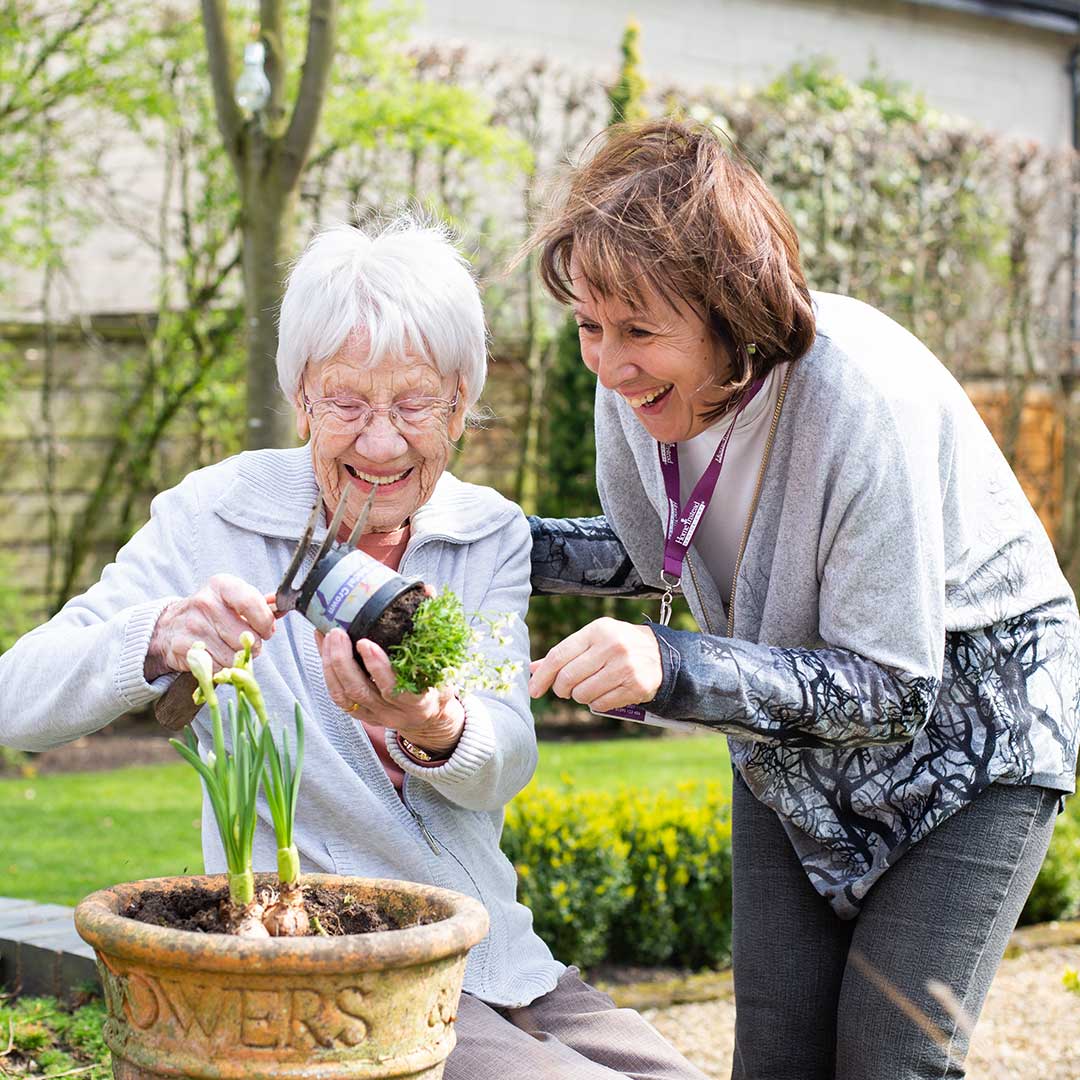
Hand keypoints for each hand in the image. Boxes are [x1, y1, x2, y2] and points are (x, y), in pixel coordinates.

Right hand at [145, 575, 277, 680]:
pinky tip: (215, 656)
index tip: (267, 630)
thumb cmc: (211, 612)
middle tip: (245, 641)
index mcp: (222, 585)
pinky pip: (217, 668)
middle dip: (252, 645)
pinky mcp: (184, 648)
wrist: (170, 626)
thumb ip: (261, 604)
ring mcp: (193, 626)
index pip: (253, 604)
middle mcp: (205, 603)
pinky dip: (221, 668)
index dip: (266, 623)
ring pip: (233, 657)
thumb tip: (283, 607)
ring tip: (229, 648)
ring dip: (237, 659)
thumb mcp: (234, 598)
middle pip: (246, 637)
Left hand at [317, 628, 464, 754]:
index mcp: (418, 702)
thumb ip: (434, 629)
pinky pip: (338, 695)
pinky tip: (323, 647)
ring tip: (328, 636)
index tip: (365, 643)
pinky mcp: (359, 714)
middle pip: (361, 690)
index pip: (394, 688)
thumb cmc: (436, 686)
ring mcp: (373, 715)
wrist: (428, 718)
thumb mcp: (445, 663)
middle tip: (338, 633)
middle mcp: (393, 712)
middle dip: (344, 661)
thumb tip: (427, 591)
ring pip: (344, 694)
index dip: (378, 668)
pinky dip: (327, 670)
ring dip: (332, 664)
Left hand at [528, 617, 662, 711]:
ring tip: (588, 688)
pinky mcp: (635, 686)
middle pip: (568, 678)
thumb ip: (564, 654)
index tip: (534, 690)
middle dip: (561, 689)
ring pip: (583, 694)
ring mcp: (625, 667)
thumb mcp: (592, 640)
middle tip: (565, 690)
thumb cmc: (617, 646)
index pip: (559, 655)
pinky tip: (605, 693)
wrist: (660, 654)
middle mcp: (612, 646)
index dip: (542, 676)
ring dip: (580, 697)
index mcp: (597, 630)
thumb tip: (531, 669)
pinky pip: (600, 705)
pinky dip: (596, 704)